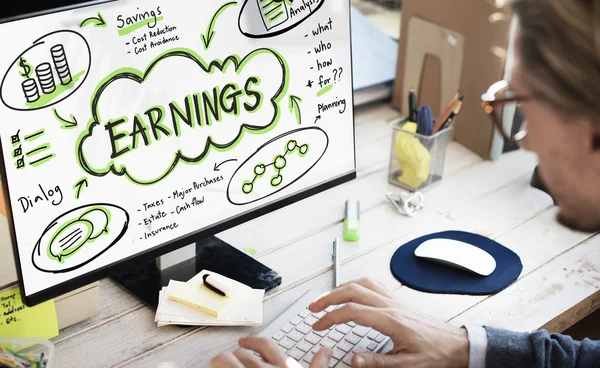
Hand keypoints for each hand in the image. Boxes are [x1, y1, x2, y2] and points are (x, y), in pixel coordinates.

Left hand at [210, 336, 331, 367]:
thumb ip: (318, 366)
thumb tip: (326, 350)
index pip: (266, 346)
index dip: (252, 342)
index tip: (243, 342)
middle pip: (242, 353)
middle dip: (236, 356)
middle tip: (232, 361)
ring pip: (225, 360)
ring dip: (221, 362)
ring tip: (220, 365)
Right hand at [308, 278, 469, 367]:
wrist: (457, 345)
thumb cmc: (436, 354)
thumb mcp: (407, 365)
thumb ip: (378, 362)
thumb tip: (353, 360)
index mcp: (390, 320)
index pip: (352, 311)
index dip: (330, 317)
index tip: (318, 325)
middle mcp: (391, 306)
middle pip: (352, 290)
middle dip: (329, 297)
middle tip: (313, 307)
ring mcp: (394, 301)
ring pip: (362, 283)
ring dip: (341, 288)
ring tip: (326, 298)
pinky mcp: (398, 302)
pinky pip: (373, 285)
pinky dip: (356, 285)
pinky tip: (351, 291)